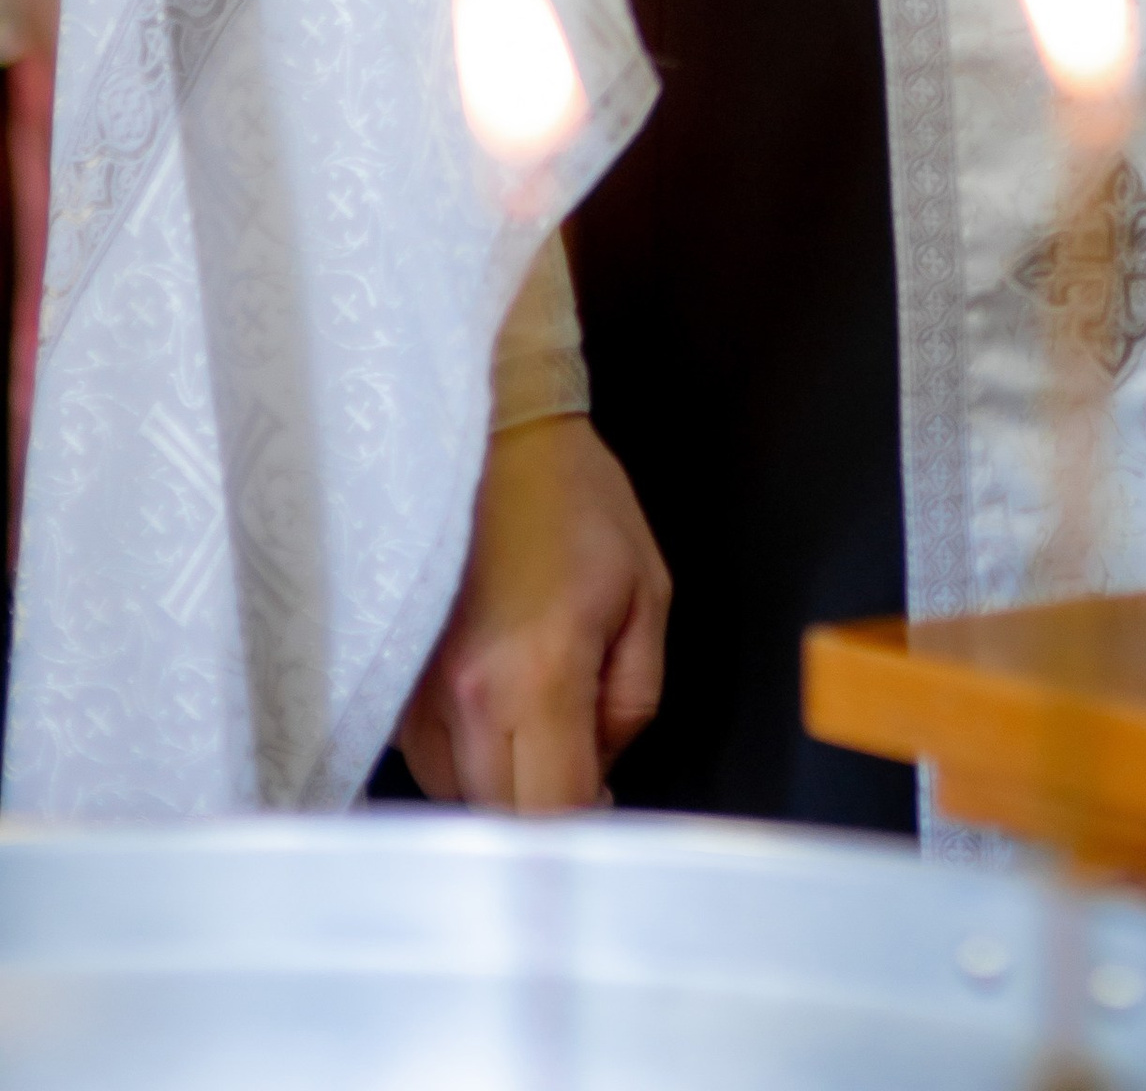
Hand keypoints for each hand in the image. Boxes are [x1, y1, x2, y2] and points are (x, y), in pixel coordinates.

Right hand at [400, 414, 669, 809]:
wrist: (488, 430)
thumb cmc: (576, 502)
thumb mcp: (645, 593)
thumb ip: (633, 700)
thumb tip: (602, 771)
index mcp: (537, 675)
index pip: (553, 811)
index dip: (587, 828)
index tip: (605, 803)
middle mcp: (461, 699)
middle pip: (499, 817)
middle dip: (543, 803)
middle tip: (576, 756)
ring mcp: (412, 693)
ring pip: (456, 792)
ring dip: (500, 779)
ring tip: (532, 715)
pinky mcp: (386, 678)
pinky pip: (425, 754)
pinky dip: (463, 750)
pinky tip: (491, 701)